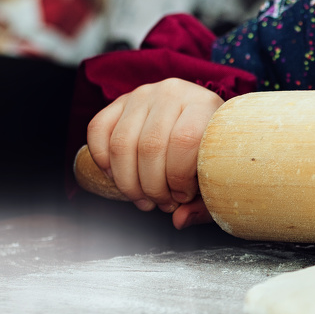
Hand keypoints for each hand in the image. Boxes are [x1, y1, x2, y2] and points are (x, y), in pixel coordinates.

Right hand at [86, 78, 222, 228]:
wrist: (199, 114)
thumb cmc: (208, 147)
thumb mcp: (217, 171)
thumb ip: (204, 200)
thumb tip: (180, 220)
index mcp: (203, 104)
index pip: (184, 140)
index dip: (179, 177)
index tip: (183, 195)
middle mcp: (171, 93)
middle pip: (149, 147)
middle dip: (152, 187)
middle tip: (162, 202)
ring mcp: (143, 95)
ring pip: (121, 144)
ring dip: (127, 182)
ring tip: (142, 197)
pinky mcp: (119, 102)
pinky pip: (97, 130)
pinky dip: (102, 161)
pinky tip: (118, 177)